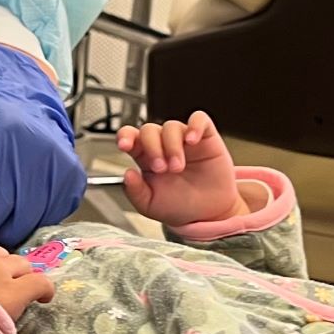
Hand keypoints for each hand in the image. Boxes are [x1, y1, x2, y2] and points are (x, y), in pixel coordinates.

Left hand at [117, 113, 242, 226]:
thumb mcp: (151, 206)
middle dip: (153, 148)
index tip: (124, 146)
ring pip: (171, 126)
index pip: (130, 136)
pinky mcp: (206, 137)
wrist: (209, 213)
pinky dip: (195, 126)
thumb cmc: (180, 206)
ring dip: (172, 146)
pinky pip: (199, 119)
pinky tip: (193, 141)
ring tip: (178, 167)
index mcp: (145, 157)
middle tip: (161, 169)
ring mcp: (184, 139)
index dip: (125, 136)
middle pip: (149, 130)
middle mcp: (163, 145)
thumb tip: (127, 173)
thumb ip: (135, 192)